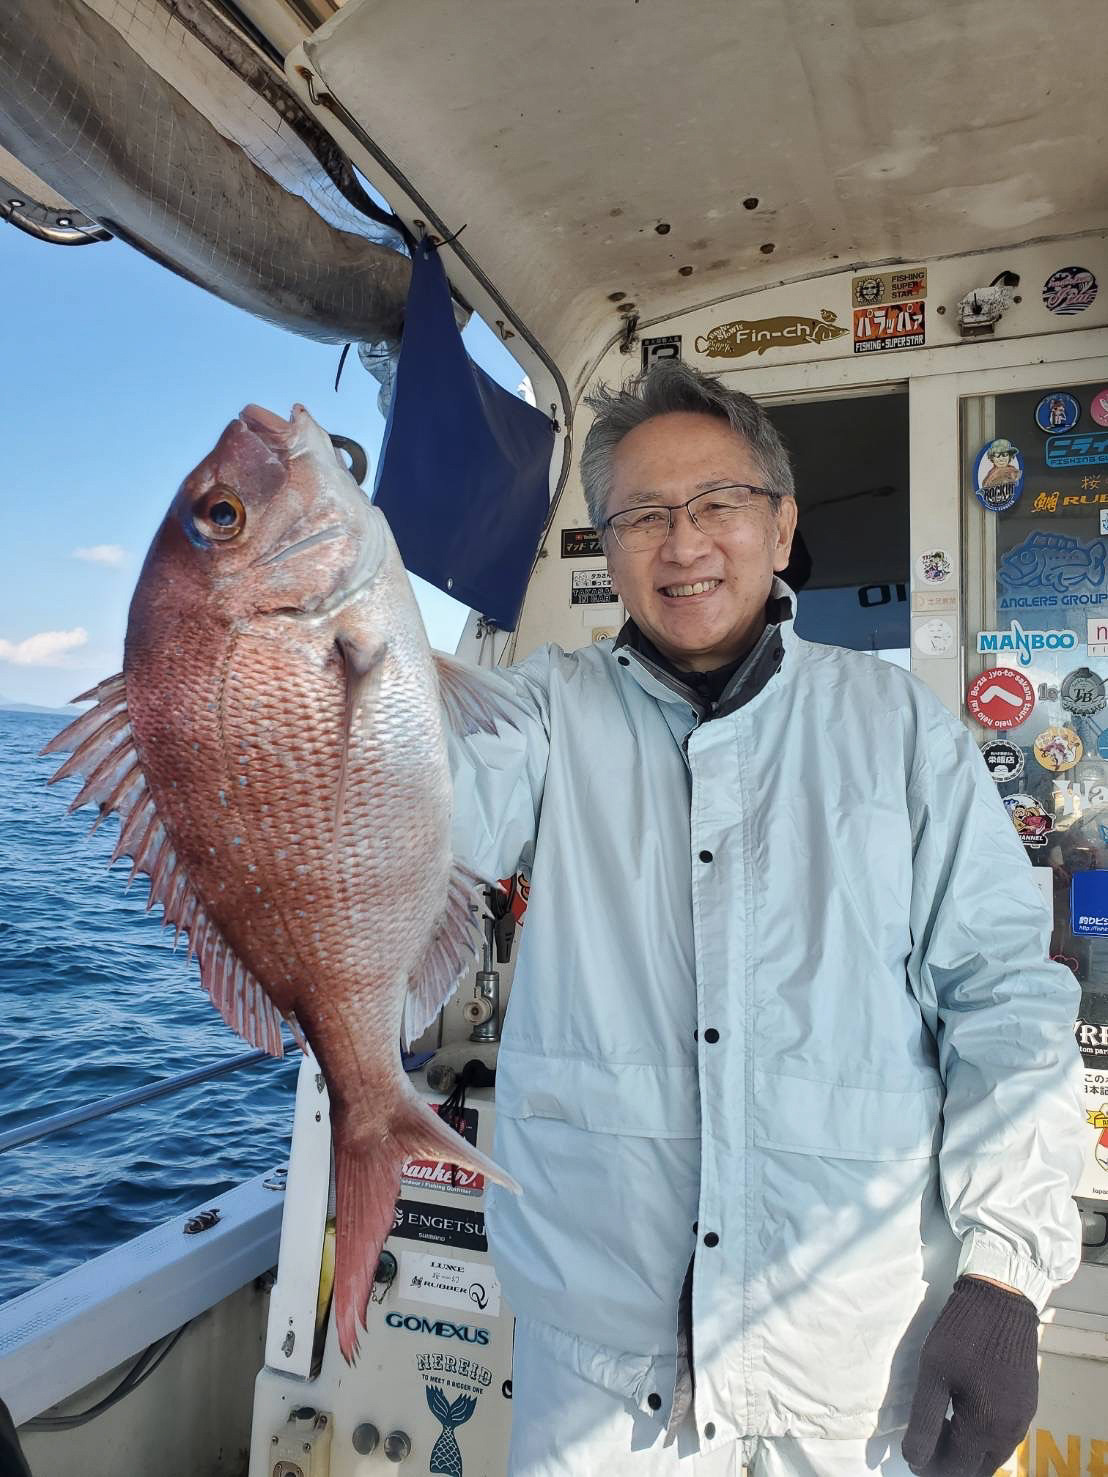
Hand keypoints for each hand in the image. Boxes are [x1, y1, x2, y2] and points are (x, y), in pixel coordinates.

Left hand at [902, 1276, 1037, 1475]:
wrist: (1001, 1298)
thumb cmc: (962, 1333)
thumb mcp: (933, 1375)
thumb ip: (924, 1422)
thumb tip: (915, 1460)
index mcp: (985, 1428)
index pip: (955, 1469)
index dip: (929, 1467)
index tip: (912, 1453)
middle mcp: (1010, 1432)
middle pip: (976, 1467)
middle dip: (949, 1462)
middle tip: (925, 1440)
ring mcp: (1022, 1418)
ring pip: (991, 1454)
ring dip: (966, 1450)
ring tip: (941, 1427)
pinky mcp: (1027, 1403)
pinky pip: (1003, 1436)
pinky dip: (982, 1436)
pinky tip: (964, 1413)